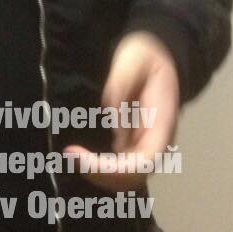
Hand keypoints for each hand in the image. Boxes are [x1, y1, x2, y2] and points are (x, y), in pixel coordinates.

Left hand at [63, 31, 179, 191]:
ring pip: (127, 177)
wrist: (157, 54)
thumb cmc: (144, 55)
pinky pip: (120, 165)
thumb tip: (111, 120)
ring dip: (100, 174)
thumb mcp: (135, 57)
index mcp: (162, 123)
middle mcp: (157, 141)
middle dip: (101, 174)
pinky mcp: (134, 142)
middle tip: (70, 154)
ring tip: (72, 154)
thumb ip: (122, 86)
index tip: (81, 156)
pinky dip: (100, 167)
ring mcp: (146, 144)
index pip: (144, 162)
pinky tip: (80, 154)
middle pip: (134, 177)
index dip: (114, 169)